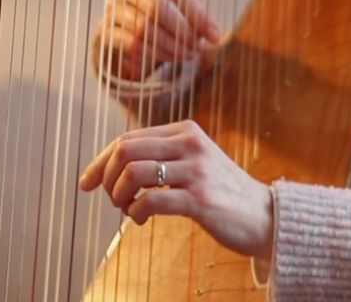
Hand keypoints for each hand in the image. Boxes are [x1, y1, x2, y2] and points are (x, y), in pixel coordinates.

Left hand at [78, 120, 273, 260]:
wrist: (265, 216)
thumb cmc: (221, 192)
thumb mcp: (193, 162)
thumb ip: (159, 157)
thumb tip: (108, 167)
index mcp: (185, 130)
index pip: (128, 138)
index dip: (100, 161)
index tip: (85, 183)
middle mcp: (191, 143)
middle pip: (125, 150)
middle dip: (106, 177)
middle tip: (111, 199)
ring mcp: (197, 170)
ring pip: (134, 173)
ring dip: (119, 196)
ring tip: (126, 209)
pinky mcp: (201, 199)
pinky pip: (151, 200)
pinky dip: (135, 213)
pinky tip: (140, 219)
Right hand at [91, 0, 222, 80]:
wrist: (142, 32)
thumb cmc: (171, 6)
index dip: (196, 11)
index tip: (214, 32)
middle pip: (157, 6)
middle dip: (184, 30)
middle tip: (200, 45)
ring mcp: (113, 5)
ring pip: (144, 27)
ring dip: (172, 44)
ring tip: (189, 53)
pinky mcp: (106, 30)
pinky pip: (132, 44)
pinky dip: (157, 54)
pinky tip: (172, 56)